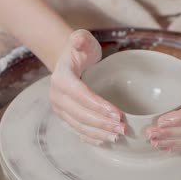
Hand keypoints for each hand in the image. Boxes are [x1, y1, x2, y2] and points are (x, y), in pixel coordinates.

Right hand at [49, 30, 126, 144]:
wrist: (69, 60)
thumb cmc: (79, 50)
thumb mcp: (81, 39)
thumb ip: (80, 39)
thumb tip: (78, 42)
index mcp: (61, 78)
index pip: (80, 95)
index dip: (98, 106)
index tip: (118, 113)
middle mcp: (57, 96)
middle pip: (81, 114)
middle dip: (103, 123)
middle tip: (123, 128)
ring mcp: (60, 108)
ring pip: (79, 125)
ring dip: (99, 133)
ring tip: (118, 136)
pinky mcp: (65, 116)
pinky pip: (77, 130)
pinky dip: (91, 137)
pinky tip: (105, 140)